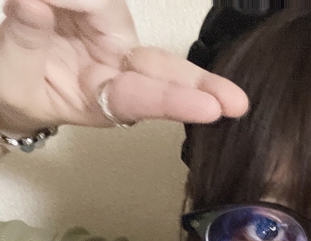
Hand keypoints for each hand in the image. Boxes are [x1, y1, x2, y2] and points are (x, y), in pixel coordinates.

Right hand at [0, 0, 249, 133]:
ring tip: (31, 7)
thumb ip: (24, 46)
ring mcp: (113, 37)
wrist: (9, 75)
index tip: (213, 109)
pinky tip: (41, 4)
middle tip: (236, 102)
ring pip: (112, 9)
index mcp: (101, 100)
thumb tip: (34, 3)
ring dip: (76, 2)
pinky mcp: (100, 10)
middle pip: (163, 69)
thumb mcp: (11, 81)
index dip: (176, 101)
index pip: (143, 99)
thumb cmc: (16, 89)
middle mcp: (118, 69)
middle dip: (200, 83)